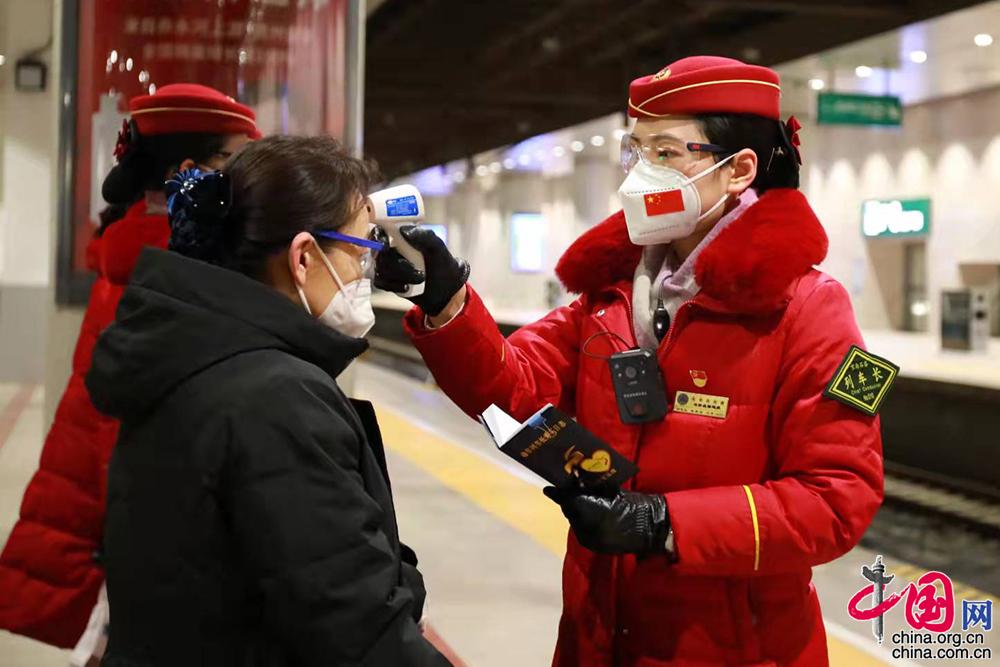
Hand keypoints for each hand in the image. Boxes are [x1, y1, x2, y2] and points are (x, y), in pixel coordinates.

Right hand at [374, 225, 470, 316]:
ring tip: (420, 278)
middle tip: (411, 265)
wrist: (445, 290)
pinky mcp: (386, 281)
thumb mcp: (437, 248)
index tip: (387, 244)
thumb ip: (424, 235)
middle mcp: (390, 249)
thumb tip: (404, 230)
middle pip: (378, 251)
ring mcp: (387, 265)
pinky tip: (407, 287)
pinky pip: (381, 282)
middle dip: (394, 260)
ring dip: (401, 274)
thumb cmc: (442, 264)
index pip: (380, 230)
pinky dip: (395, 285)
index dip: (378, 236)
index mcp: (400, 236)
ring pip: (381, 267)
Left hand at [543, 486, 669, 554]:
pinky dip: (583, 524)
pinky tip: (590, 516)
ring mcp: (590, 538)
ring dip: (576, 513)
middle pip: (569, 510)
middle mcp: (585, 526)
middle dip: (568, 501)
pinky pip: (583, 532)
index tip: (549, 487)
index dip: (559, 492)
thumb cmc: (633, 504)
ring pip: (575, 522)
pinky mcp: (595, 546)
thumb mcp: (611, 490)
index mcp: (588, 509)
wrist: (651, 527)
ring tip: (582, 503)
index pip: (567, 499)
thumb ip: (591, 486)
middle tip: (569, 491)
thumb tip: (574, 479)